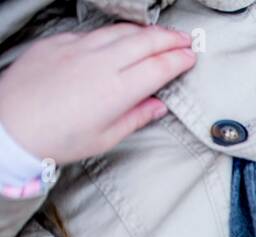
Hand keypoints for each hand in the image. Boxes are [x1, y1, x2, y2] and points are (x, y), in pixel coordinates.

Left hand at [0, 24, 195, 165]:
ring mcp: (76, 49)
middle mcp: (99, 64)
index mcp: (116, 91)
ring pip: (119, 31)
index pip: (159, 67)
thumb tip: (157, 106)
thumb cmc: (56, 138)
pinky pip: (91, 33)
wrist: (10, 126)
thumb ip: (136, 117)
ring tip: (157, 35)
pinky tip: (117, 40)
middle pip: (145, 41)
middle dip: (169, 39)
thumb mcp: (105, 137)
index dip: (179, 60)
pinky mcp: (57, 43)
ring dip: (143, 32)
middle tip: (184, 40)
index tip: (190, 57)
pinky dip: (111, 35)